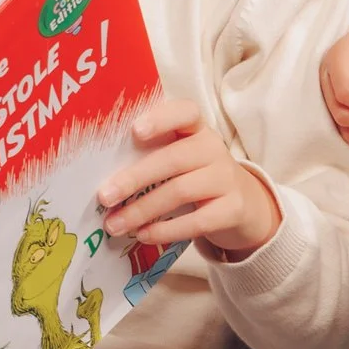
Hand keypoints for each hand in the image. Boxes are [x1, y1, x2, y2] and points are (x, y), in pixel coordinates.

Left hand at [97, 97, 282, 260]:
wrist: (244, 206)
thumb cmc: (197, 177)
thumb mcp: (181, 159)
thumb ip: (151, 157)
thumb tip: (104, 179)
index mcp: (197, 129)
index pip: (185, 112)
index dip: (161, 119)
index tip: (134, 131)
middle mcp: (214, 148)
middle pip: (173, 159)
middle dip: (134, 178)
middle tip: (104, 197)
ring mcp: (227, 179)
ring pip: (180, 191)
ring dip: (142, 210)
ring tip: (115, 225)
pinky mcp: (234, 209)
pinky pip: (197, 221)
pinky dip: (166, 230)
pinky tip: (143, 235)